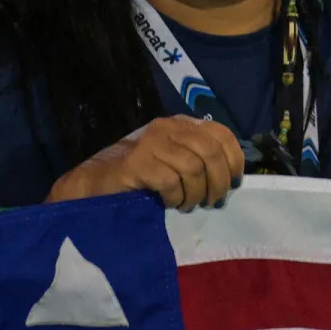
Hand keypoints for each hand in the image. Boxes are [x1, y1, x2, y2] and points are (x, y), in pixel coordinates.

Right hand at [49, 115, 244, 210]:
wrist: (95, 184)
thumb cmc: (140, 176)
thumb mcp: (175, 160)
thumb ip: (199, 158)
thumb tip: (231, 178)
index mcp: (182, 124)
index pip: (222, 134)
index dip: (234, 160)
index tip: (235, 183)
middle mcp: (168, 127)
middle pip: (211, 153)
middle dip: (218, 182)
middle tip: (213, 202)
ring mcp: (151, 143)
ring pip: (194, 168)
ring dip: (197, 194)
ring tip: (189, 205)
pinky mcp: (137, 162)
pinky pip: (171, 182)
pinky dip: (176, 198)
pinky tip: (170, 204)